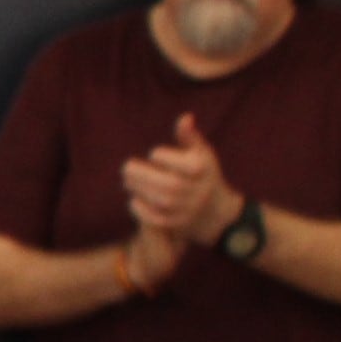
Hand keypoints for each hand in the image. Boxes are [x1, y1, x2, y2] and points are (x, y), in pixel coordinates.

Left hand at [122, 112, 237, 246]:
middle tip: (127, 167)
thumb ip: (189, 136)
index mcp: (202, 170)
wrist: (214, 210)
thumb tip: (185, 117)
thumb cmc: (203, 173)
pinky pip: (156, 219)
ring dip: (138, 189)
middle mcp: (197, 190)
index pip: (180, 162)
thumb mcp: (201, 153)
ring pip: (160, 200)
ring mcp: (187, 209)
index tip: (154, 154)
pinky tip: (134, 199)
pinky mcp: (177, 223)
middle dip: (142, 174)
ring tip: (127, 181)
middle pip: (167, 183)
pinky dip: (141, 210)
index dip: (160, 156)